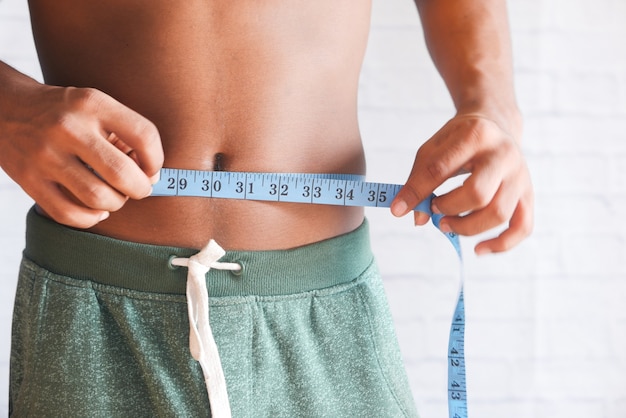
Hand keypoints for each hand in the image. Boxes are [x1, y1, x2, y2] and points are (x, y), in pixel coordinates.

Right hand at [0, 84, 163, 227]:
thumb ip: (125, 134)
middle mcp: (68, 128)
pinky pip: (70, 214)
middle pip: (122, 174)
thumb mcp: (94, 105)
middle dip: (141, 188)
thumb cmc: (65, 112)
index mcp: (92, 104)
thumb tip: (151, 175)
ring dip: (117, 204)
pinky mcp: (29, 180)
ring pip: (99, 198)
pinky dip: (91, 218)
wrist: (4, 108)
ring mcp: (46, 156)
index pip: (144, 136)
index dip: (156, 160)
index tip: (151, 168)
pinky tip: (96, 209)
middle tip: (138, 188)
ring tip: (115, 195)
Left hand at [390, 113, 533, 254]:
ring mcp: (520, 175)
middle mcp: (503, 154)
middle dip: (448, 209)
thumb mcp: (433, 149)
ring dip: (467, 227)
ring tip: (446, 224)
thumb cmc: (458, 140)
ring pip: (498, 214)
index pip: (441, 169)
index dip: (417, 192)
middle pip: (477, 194)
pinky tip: (478, 249)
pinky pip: (523, 227)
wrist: (495, 124)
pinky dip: (502, 244)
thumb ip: (419, 180)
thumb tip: (416, 218)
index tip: (399, 209)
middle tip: (433, 210)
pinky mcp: (528, 193)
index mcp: (475, 134)